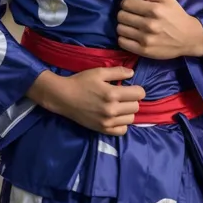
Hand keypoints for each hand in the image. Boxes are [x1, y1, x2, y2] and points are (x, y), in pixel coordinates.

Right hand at [27, 67, 145, 135]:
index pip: (139, 94)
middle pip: (136, 107)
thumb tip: (132, 73)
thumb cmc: (81, 82)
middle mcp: (112, 109)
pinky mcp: (102, 129)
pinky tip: (116, 117)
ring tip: (119, 106)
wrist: (64, 97)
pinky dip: (122, 124)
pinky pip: (122, 130)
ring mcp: (107, 121)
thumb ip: (117, 72)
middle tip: (124, 96)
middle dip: (132, 99)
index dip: (137, 89)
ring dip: (128, 112)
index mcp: (112, 93)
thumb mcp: (99, 72)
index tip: (131, 87)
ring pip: (131, 119)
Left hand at [117, 0, 202, 58]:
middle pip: (121, 16)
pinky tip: (132, 35)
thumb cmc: (175, 14)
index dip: (127, 2)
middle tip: (133, 16)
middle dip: (125, 13)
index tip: (133, 5)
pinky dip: (124, 38)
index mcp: (154, 9)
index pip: (126, 3)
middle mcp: (149, 24)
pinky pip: (122, 42)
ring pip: (120, 29)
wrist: (188, 38)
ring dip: (124, 26)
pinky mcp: (144, 51)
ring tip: (133, 26)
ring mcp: (146, 39)